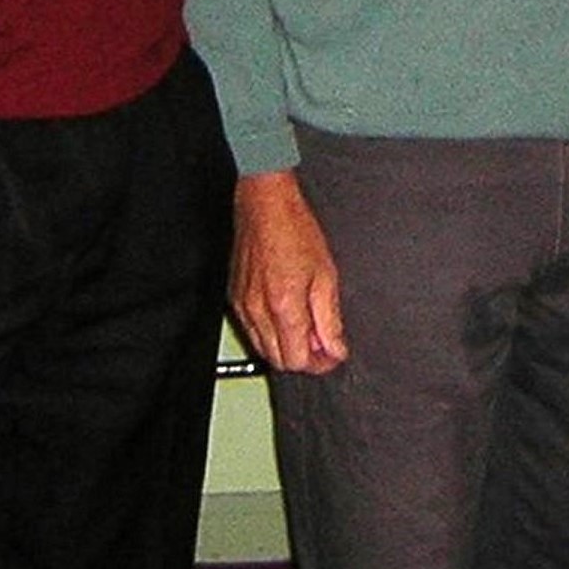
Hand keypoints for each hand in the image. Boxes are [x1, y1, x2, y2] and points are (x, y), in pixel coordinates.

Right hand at [229, 170, 347, 372]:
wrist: (265, 204)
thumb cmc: (295, 230)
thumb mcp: (326, 275)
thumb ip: (329, 319)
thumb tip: (335, 349)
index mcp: (283, 307)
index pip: (297, 361)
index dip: (319, 363)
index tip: (332, 353)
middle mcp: (257, 311)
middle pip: (278, 360)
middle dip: (303, 357)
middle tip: (322, 339)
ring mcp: (241, 306)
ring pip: (263, 349)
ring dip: (286, 345)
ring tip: (306, 323)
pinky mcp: (233, 299)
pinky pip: (251, 330)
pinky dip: (270, 331)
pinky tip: (286, 313)